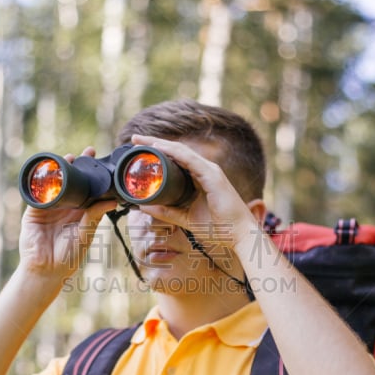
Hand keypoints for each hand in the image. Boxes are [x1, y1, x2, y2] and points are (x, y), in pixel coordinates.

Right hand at [18, 147, 116, 276]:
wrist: (46, 269)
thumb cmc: (69, 256)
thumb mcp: (85, 234)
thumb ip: (94, 216)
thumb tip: (112, 201)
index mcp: (81, 211)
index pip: (88, 187)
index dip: (93, 174)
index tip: (99, 160)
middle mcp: (66, 206)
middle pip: (72, 180)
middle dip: (78, 166)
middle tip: (86, 153)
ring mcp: (50, 206)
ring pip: (55, 183)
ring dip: (61, 170)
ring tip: (69, 158)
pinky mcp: (34, 210)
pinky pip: (38, 193)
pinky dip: (42, 182)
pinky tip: (48, 172)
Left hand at [128, 135, 263, 247]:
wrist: (239, 235)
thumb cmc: (219, 228)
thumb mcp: (186, 218)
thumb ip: (167, 212)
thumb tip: (144, 206)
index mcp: (201, 178)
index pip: (176, 159)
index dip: (159, 152)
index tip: (139, 150)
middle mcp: (206, 170)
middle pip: (176, 151)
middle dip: (155, 143)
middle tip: (134, 140)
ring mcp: (210, 171)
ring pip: (181, 151)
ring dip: (161, 144)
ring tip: (142, 141)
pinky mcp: (213, 176)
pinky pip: (190, 160)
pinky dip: (174, 152)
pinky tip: (159, 148)